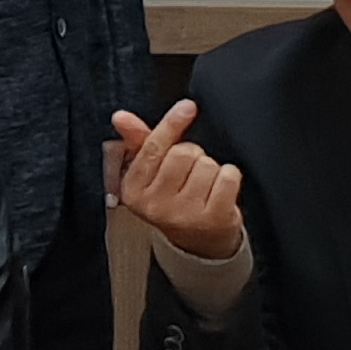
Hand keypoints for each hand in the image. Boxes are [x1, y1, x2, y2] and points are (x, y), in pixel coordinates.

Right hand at [113, 99, 247, 262]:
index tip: (187, 106)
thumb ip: (139, 142)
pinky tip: (220, 191)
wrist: (198, 242)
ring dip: (211, 169)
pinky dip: (230, 178)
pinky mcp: (214, 219)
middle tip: (190, 172)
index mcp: (134, 191)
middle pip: (183, 153)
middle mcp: (156, 206)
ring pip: (208, 164)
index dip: (172, 124)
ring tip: (203, 185)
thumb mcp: (150, 174)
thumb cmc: (172, 199)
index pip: (153, 147)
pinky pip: (229, 178)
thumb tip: (121, 117)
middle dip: (192, 155)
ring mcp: (185, 214)